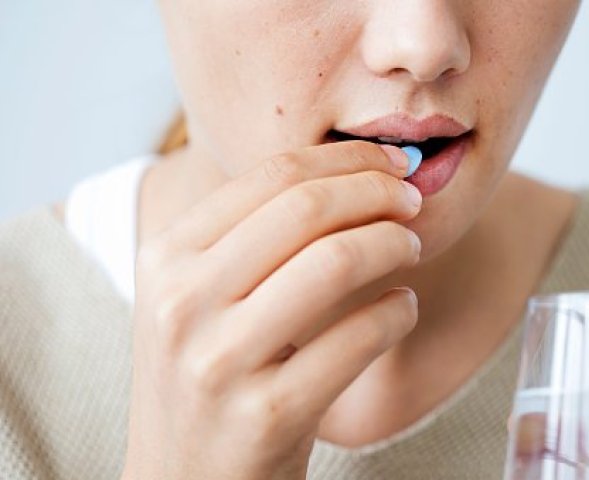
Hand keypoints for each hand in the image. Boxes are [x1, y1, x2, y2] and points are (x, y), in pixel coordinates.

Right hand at [122, 141, 422, 479]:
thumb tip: (353, 175)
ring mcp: (220, 362)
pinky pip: (359, 337)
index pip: (271, 175)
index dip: (346, 159)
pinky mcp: (267, 415)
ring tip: (411, 248)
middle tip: (411, 202)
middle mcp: (181, 303)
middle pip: (307, 208)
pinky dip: (398, 313)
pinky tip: (402, 309)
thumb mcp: (198, 299)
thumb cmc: (209, 377)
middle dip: (378, 193)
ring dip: (394, 244)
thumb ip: (252, 237)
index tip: (389, 164)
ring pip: (336, 262)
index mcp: (165, 259)